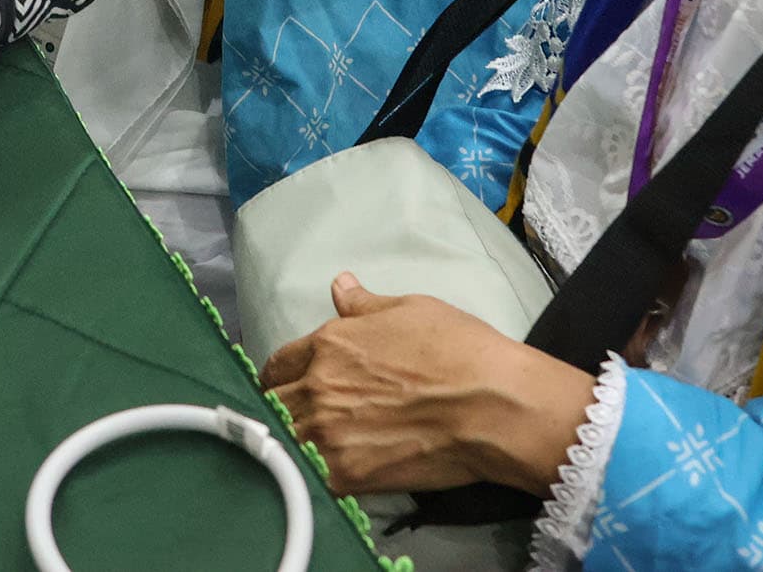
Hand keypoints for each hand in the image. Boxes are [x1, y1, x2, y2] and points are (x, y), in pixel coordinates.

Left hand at [261, 275, 594, 497]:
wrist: (493, 407)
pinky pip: (304, 477)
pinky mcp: (344, 476)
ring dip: (286, 443)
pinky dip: (305, 476)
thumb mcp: (410, 310)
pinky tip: (316, 475)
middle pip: (270, 404)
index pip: (277, 365)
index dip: (279, 376)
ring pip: (280, 442)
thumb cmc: (459, 352)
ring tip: (300, 449)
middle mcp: (318, 387)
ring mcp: (327, 434)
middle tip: (291, 419)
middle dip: (275, 409)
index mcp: (329, 344)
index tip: (285, 386)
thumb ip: (364, 305)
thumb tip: (340, 286)